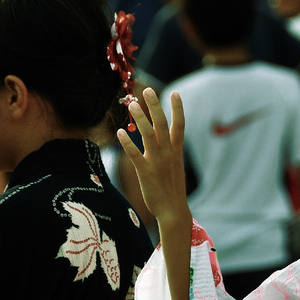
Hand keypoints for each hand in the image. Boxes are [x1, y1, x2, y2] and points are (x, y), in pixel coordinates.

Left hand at [117, 88, 189, 226]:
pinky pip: (135, 155)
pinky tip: (120, 133)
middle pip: (162, 124)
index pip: (179, 124)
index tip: (175, 92)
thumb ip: (169, 150)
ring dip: (140, 118)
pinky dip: (127, 143)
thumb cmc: (172, 187)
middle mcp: (167, 152)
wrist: (173, 210)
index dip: (177, 108)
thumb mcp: (175, 165)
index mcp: (176, 150)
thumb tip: (163, 139)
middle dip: (155, 105)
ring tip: (131, 104)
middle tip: (147, 89)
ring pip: (148, 135)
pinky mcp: (146, 172)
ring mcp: (157, 161)